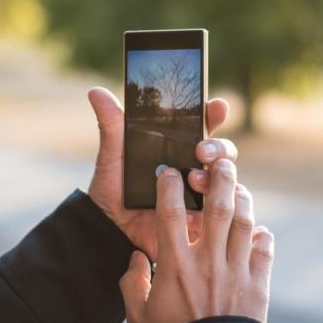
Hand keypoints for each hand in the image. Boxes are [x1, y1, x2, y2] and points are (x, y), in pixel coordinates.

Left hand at [87, 87, 236, 259]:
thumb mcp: (112, 158)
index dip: (213, 113)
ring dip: (216, 178)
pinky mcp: (198, 222)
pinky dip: (214, 209)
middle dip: (218, 147)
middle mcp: (193, 169)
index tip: (216, 106)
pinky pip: (220, 215)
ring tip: (194, 180)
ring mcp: (199, 195)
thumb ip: (111, 126)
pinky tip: (197, 211)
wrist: (108, 231)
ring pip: (226, 181)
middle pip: (222, 152)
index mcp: (176, 148)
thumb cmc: (112, 190)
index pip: (203, 125)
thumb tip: (96, 92)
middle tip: (201, 150)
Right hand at [120, 163, 273, 322]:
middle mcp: (208, 262)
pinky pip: (264, 252)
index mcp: (176, 266)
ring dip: (243, 200)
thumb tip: (136, 259)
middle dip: (220, 179)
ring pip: (244, 224)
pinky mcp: (257, 286)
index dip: (169, 186)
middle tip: (220, 161)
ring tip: (239, 187)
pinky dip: (263, 236)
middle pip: (217, 208)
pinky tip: (259, 229)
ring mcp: (236, 272)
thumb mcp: (139, 315)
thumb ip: (133, 283)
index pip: (170, 213)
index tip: (168, 171)